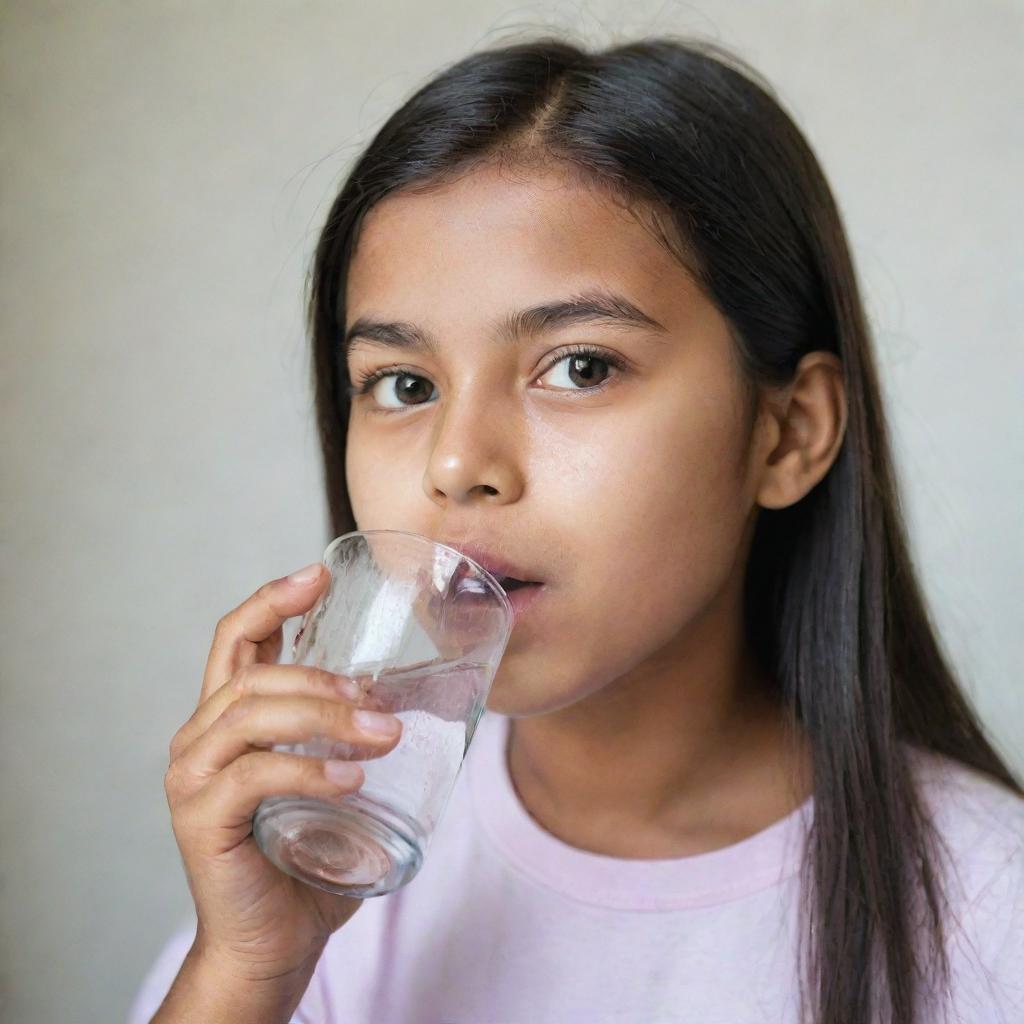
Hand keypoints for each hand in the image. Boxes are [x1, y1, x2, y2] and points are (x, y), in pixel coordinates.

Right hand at [163, 563, 402, 982]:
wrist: (275, 941)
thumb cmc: (308, 856)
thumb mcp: (334, 778)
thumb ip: (354, 735)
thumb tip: (420, 695)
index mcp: (229, 718)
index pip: (238, 638)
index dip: (273, 598)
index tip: (318, 574)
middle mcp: (200, 737)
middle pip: (252, 673)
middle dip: (321, 675)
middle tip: (377, 698)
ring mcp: (194, 777)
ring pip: (253, 714)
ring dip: (325, 717)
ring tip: (382, 736)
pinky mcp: (201, 817)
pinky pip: (254, 774)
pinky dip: (308, 770)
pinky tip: (351, 779)